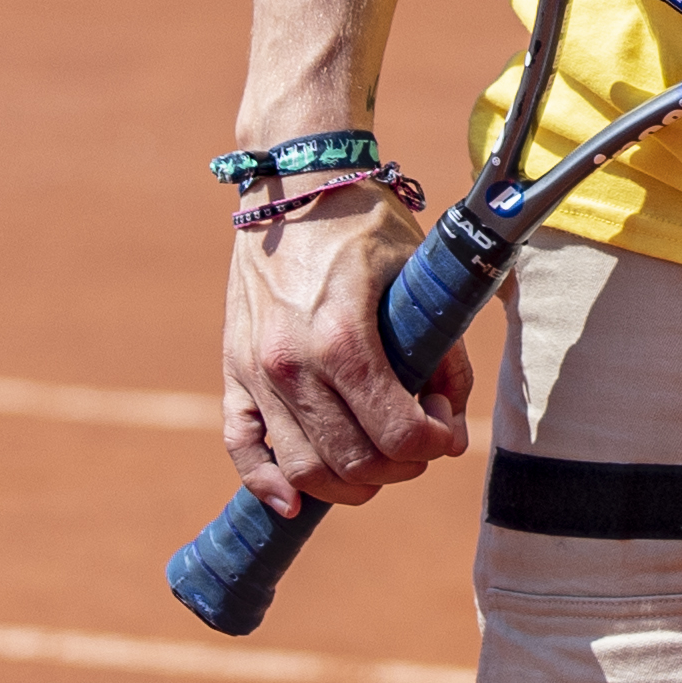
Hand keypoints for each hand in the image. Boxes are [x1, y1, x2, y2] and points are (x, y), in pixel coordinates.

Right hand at [220, 196, 474, 514]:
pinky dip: (264, 483)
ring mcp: (255, 370)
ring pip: (301, 468)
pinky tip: (292, 502)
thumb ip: (442, 348)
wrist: (296, 180)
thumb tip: (448, 410)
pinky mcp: (233, 368)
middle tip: (420, 444)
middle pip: (352, 461)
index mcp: (343, 338)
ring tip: (377, 462)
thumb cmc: (365, 221)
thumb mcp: (418, 276)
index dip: (435, 444)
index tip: (448, 428)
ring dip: (348, 483)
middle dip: (400, 467)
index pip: (397, 435)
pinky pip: (240, 445)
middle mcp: (292, 363)